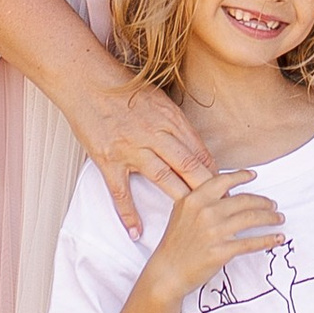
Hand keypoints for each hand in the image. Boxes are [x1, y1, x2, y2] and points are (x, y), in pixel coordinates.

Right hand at [68, 70, 218, 238]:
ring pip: (163, 179)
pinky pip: (121, 192)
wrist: (85, 81)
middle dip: (209, 189)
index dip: (216, 172)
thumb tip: (195, 147)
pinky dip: (129, 214)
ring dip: (181, 199)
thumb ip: (176, 123)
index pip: (199, 150)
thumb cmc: (121, 87)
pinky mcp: (109, 161)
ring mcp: (130, 149)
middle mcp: (153, 134)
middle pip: (188, 166)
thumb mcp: (158, 99)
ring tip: (195, 218)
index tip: (227, 187)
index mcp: (169, 118)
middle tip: (222, 208)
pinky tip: (137, 231)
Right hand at [146, 171, 287, 302]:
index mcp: (194, 199)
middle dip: (263, 202)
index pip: (223, 180)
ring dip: (270, 218)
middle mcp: (205, 212)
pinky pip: (252, 242)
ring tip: (278, 218)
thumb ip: (201, 201)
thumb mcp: (181, 213)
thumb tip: (227, 194)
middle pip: (244, 200)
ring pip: (251, 218)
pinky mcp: (222, 251)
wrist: (167, 272)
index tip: (253, 175)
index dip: (241, 176)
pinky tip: (277, 238)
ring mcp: (214, 231)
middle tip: (273, 205)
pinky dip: (268, 239)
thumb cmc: (174, 244)